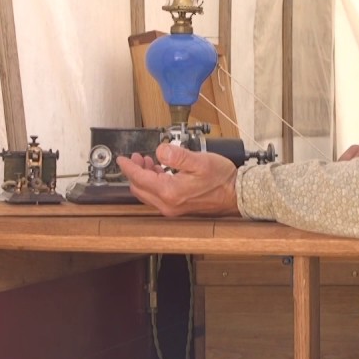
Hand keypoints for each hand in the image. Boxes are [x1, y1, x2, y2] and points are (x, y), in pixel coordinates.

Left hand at [117, 143, 240, 217]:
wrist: (237, 195)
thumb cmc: (222, 179)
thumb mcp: (199, 160)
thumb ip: (177, 155)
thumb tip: (159, 150)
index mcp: (170, 192)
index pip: (140, 178)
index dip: (128, 167)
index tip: (122, 159)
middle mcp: (168, 204)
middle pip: (140, 189)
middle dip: (135, 172)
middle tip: (136, 157)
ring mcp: (173, 208)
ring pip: (147, 194)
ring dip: (144, 178)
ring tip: (148, 162)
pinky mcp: (178, 208)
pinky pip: (158, 197)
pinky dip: (154, 184)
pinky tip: (161, 172)